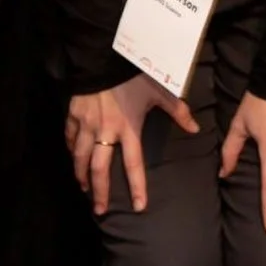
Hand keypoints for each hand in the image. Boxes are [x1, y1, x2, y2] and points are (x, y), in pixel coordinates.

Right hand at [65, 73, 198, 215]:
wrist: (103, 55)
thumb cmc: (133, 74)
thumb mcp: (159, 90)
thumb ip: (177, 111)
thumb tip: (196, 129)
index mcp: (128, 128)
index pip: (134, 164)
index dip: (137, 187)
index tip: (139, 207)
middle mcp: (105, 131)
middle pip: (99, 168)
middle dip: (100, 191)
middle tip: (99, 210)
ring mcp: (86, 123)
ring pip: (80, 156)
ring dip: (81, 174)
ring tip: (83, 187)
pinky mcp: (73, 113)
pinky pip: (69, 137)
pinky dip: (71, 149)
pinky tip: (73, 156)